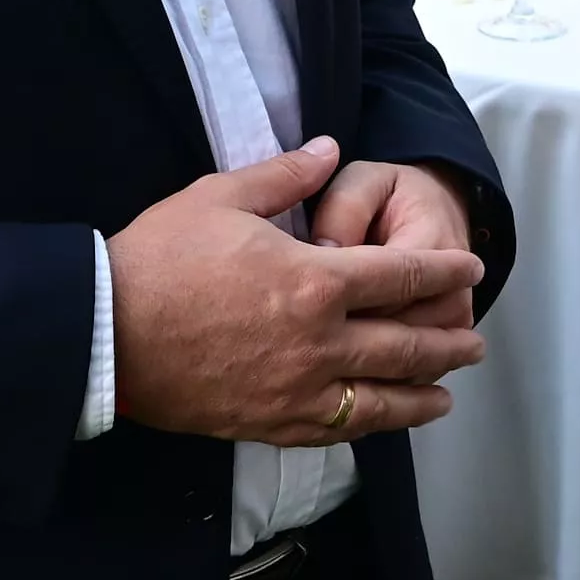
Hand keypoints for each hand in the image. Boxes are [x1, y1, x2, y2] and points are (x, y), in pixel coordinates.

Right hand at [109, 137, 487, 446]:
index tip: (472, 269)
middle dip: (448, 343)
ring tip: (448, 393)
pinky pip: (339, 431)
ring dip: (423, 395)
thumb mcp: (222, 197)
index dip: (445, 271)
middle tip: (474, 340)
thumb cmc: (160, 260)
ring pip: (382, 400)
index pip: (403, 276)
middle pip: (407, 346)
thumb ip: (286, 176)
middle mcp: (320, 343)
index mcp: (315, 281)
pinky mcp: (271, 423)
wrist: (105, 334)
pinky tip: (383, 422)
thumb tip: (329, 148)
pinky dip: (372, 426)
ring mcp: (298, 391)